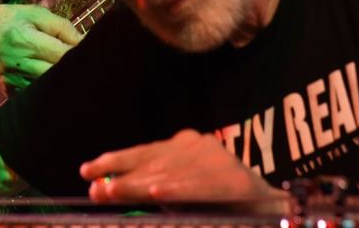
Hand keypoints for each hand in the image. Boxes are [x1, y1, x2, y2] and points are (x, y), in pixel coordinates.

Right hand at [0, 1, 80, 88]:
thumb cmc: (7, 20)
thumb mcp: (34, 13)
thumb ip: (61, 27)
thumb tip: (84, 42)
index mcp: (24, 40)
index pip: (62, 55)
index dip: (80, 54)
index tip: (91, 52)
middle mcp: (16, 64)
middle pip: (56, 76)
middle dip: (74, 72)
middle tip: (87, 66)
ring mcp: (11, 82)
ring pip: (47, 90)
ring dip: (62, 83)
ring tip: (72, 75)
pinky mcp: (8, 92)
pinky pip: (34, 96)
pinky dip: (47, 91)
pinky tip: (54, 83)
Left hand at [81, 129, 286, 210]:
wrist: (271, 213)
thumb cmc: (221, 207)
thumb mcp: (180, 194)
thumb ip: (153, 189)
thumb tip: (108, 189)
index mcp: (187, 145)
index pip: (144, 151)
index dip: (116, 160)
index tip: (87, 170)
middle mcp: (200, 146)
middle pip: (153, 161)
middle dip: (121, 176)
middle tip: (94, 188)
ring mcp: (219, 161)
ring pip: (171, 174)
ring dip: (139, 184)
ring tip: (112, 191)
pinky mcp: (235, 181)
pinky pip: (200, 187)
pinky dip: (178, 190)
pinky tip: (158, 194)